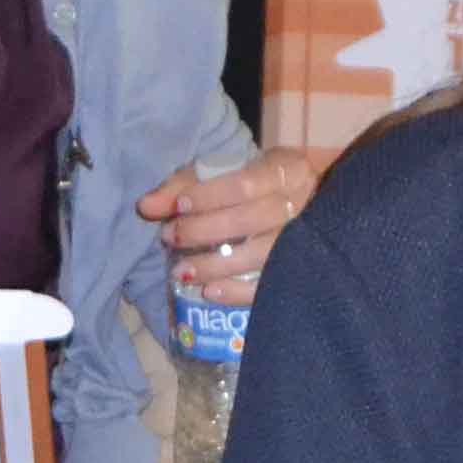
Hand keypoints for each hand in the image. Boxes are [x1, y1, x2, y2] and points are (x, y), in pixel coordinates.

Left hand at [143, 149, 315, 306]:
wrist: (317, 199)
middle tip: (171, 237)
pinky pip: (270, 286)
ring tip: (181, 271)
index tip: (179, 206)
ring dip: (216, 265)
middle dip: (205, 230)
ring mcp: (304, 241)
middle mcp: (298, 205)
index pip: (245, 184)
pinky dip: (238, 292)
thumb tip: (145, 206)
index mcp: (283, 171)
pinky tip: (210, 292)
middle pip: (251, 220)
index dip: (209, 196)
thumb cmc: (261, 183)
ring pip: (262, 255)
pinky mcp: (300, 272)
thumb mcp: (230, 170)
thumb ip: (186, 184)